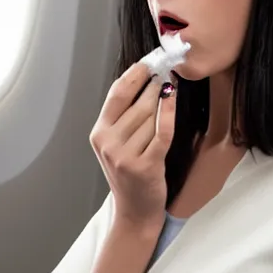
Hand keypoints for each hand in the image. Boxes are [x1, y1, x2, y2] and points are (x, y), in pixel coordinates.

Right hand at [89, 62, 175, 229]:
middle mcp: (108, 143)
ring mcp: (125, 156)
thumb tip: (142, 78)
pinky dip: (169, 111)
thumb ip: (123, 115)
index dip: (134, 74)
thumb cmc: (129, 171)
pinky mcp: (146, 165)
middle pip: (137, 102)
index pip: (116, 94)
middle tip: (166, 69)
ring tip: (170, 87)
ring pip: (151, 115)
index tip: (149, 60)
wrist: (134, 211)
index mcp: (99, 133)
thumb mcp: (116, 142)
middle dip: (153, 83)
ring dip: (163, 100)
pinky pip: (162, 131)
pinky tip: (174, 96)